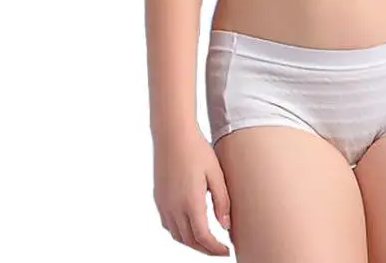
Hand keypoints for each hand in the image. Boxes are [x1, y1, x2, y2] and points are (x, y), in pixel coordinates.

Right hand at [153, 127, 232, 255]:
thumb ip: (222, 201)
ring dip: (192, 243)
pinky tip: (190, 227)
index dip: (215, 249)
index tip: (226, 251)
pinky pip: (168, 225)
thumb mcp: (216, 173)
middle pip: (190, 241)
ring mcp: (164, 204)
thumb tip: (226, 226)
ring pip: (177, 235)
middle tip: (219, 249)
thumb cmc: (197, 150)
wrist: (173, 135)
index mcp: (190, 202)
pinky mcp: (159, 199)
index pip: (203, 237)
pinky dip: (180, 233)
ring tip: (207, 241)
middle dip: (205, 249)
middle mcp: (174, 208)